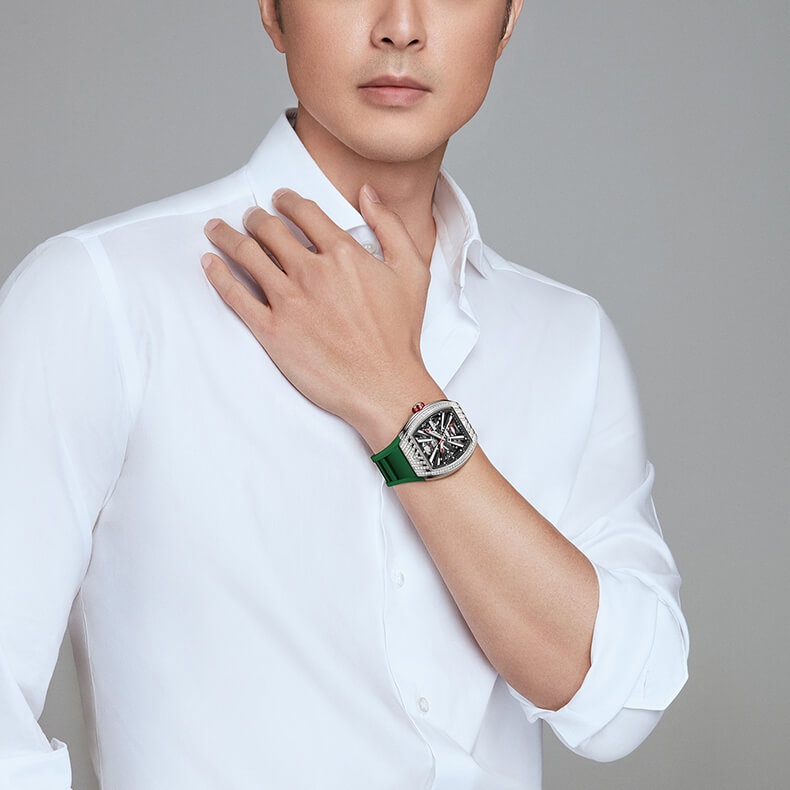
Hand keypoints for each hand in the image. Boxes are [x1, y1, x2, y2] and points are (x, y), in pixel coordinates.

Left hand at [200, 184, 438, 439]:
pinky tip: (210, 263)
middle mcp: (311, 272)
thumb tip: (368, 194)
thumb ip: (390, 226)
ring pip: (246, 254)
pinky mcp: (271, 331)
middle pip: (269, 229)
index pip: (304, 212)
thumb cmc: (399, 336)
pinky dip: (217, 274)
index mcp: (343, 254)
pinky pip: (234, 295)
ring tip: (218, 231)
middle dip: (255, 217)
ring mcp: (288, 301)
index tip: (280, 200)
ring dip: (227, 236)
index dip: (287, 200)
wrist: (385, 386)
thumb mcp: (411, 272)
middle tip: (248, 218)